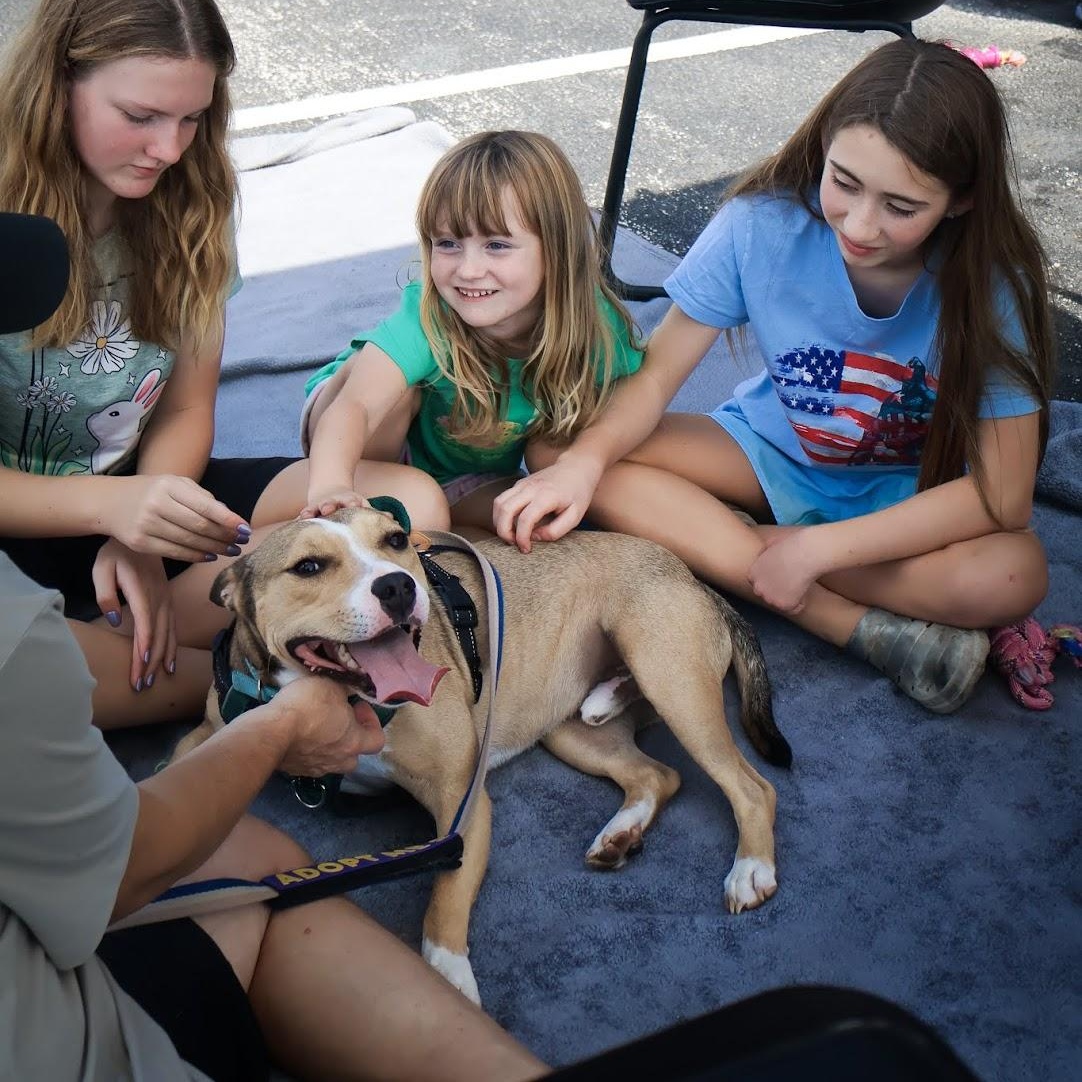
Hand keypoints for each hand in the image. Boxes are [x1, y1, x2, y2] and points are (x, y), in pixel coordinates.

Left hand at [92, 539, 175, 688]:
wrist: (143, 531)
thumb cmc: (116, 553)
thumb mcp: (102, 568)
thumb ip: (107, 595)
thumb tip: (116, 620)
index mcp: (142, 591)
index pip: (144, 626)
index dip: (143, 649)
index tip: (140, 670)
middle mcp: (159, 598)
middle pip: (157, 635)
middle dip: (150, 662)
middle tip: (142, 686)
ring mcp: (167, 600)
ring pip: (168, 634)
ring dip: (162, 658)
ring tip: (157, 680)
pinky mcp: (168, 601)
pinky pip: (173, 627)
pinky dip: (173, 647)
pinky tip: (171, 663)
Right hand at [107, 474, 250, 562]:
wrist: (109, 502)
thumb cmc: (151, 492)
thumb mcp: (174, 484)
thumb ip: (201, 497)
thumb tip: (229, 516)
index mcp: (168, 485)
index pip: (205, 505)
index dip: (228, 519)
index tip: (245, 528)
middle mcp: (156, 504)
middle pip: (199, 526)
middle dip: (224, 536)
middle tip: (242, 541)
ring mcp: (146, 525)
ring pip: (189, 541)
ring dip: (215, 548)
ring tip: (231, 550)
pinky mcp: (140, 543)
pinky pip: (175, 553)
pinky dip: (196, 556)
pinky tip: (210, 555)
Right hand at [261, 675, 385, 775]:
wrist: (270, 732)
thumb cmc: (308, 707)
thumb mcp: (331, 686)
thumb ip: (344, 692)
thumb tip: (345, 694)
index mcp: (354, 742)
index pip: (377, 739)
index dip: (372, 721)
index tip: (357, 706)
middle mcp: (340, 761)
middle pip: (354, 754)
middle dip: (350, 737)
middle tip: (338, 718)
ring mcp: (317, 768)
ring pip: (332, 759)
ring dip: (330, 745)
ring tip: (317, 726)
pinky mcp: (297, 770)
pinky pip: (310, 760)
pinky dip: (309, 750)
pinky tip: (298, 735)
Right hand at [299, 487, 369, 519]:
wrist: (329, 492)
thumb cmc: (350, 504)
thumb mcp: (362, 505)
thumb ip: (375, 513)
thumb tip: (391, 518)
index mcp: (348, 500)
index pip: (351, 501)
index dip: (352, 503)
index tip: (353, 505)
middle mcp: (333, 502)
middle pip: (331, 502)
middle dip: (329, 505)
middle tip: (327, 509)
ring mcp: (319, 506)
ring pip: (314, 507)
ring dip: (311, 511)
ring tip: (306, 516)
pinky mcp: (309, 511)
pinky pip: (303, 515)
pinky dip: (299, 519)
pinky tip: (294, 524)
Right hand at [492, 455, 602, 552]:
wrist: (576, 467)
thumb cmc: (578, 493)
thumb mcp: (575, 516)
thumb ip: (555, 530)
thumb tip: (535, 537)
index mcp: (546, 496)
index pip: (525, 519)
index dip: (522, 538)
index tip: (526, 549)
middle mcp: (530, 488)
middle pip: (505, 510)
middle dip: (503, 531)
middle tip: (513, 544)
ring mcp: (522, 484)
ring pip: (498, 503)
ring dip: (498, 522)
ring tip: (510, 535)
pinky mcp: (519, 484)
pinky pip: (502, 499)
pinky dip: (501, 514)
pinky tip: (510, 524)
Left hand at [746, 528, 822, 614]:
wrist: (805, 553)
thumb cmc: (793, 544)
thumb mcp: (771, 543)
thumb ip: (765, 552)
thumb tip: (766, 549)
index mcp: (752, 573)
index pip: (758, 584)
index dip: (771, 581)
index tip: (781, 577)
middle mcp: (757, 587)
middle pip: (766, 595)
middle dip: (777, 591)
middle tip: (792, 581)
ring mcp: (769, 598)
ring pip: (780, 603)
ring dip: (789, 597)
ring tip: (799, 583)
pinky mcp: (783, 605)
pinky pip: (794, 609)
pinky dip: (801, 602)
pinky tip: (805, 591)